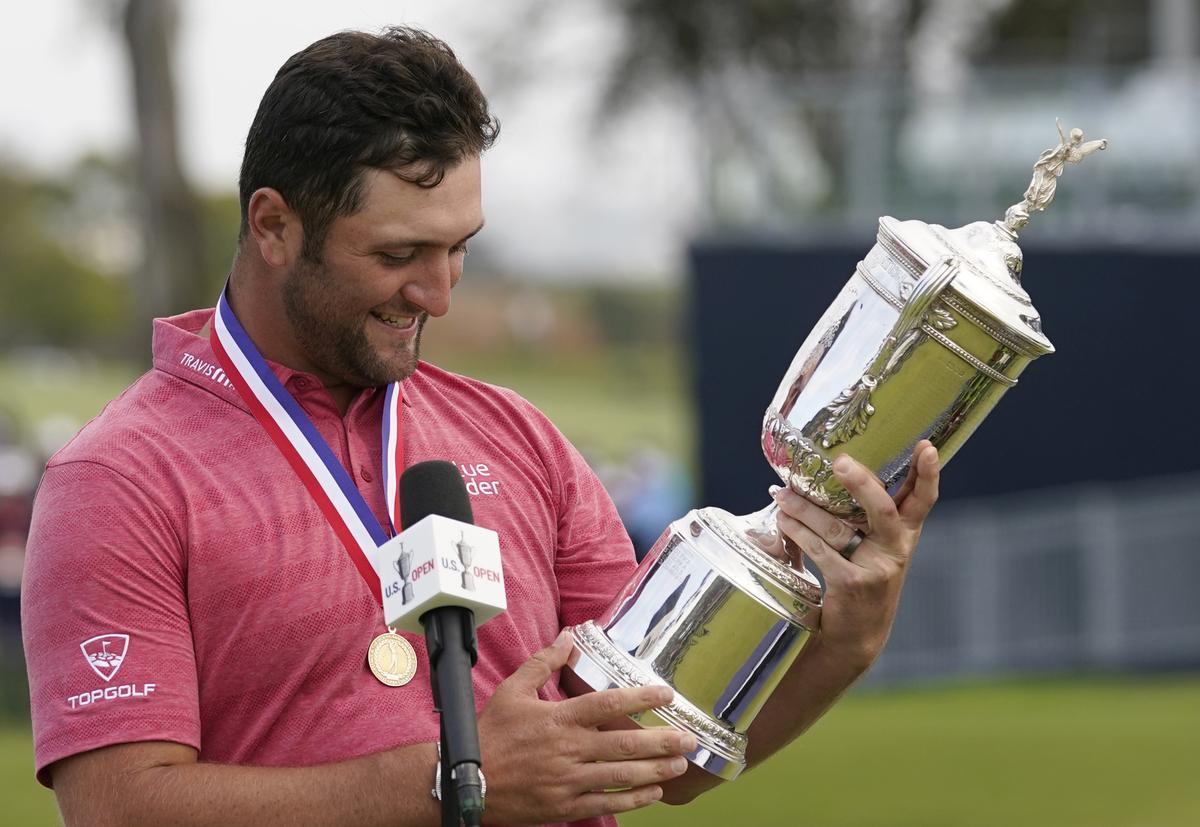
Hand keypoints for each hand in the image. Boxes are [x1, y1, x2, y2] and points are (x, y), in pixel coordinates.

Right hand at [477, 630, 694, 824]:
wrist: (466, 780)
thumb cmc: (490, 734)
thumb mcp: (512, 690)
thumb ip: (544, 662)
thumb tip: (569, 636)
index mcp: (558, 719)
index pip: (608, 705)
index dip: (640, 698)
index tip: (666, 694)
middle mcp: (567, 750)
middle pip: (624, 745)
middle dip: (661, 742)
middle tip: (688, 738)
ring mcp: (567, 781)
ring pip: (620, 777)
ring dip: (654, 771)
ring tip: (679, 765)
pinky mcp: (563, 806)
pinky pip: (605, 803)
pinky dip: (632, 800)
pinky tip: (653, 793)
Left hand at [772, 440, 939, 669]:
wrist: (858, 635)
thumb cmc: (864, 579)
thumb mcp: (879, 548)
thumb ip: (872, 516)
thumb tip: (843, 469)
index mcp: (905, 534)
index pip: (922, 500)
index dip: (927, 473)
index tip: (926, 446)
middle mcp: (896, 549)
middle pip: (882, 508)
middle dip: (861, 483)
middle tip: (840, 462)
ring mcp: (875, 568)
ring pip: (836, 528)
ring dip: (804, 508)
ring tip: (782, 494)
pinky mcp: (850, 584)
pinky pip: (819, 550)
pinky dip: (797, 532)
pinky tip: (783, 521)